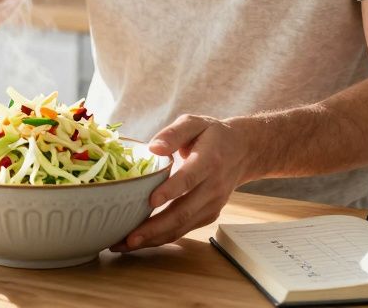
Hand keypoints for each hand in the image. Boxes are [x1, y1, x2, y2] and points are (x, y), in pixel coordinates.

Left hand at [112, 114, 249, 251]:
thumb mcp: (194, 122)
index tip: (150, 201)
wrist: (243, 151)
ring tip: (125, 244)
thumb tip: (153, 147)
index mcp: (209, 160)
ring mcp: (213, 204)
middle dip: (155, 227)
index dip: (170, 191)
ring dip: (154, 238)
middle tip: (128, 237)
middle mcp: (213, 186)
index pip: (190, 178)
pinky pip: (185, 229)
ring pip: (183, 226)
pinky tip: (141, 240)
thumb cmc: (211, 134)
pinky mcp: (209, 214)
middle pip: (184, 211)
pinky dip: (162, 237)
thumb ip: (173, 133)